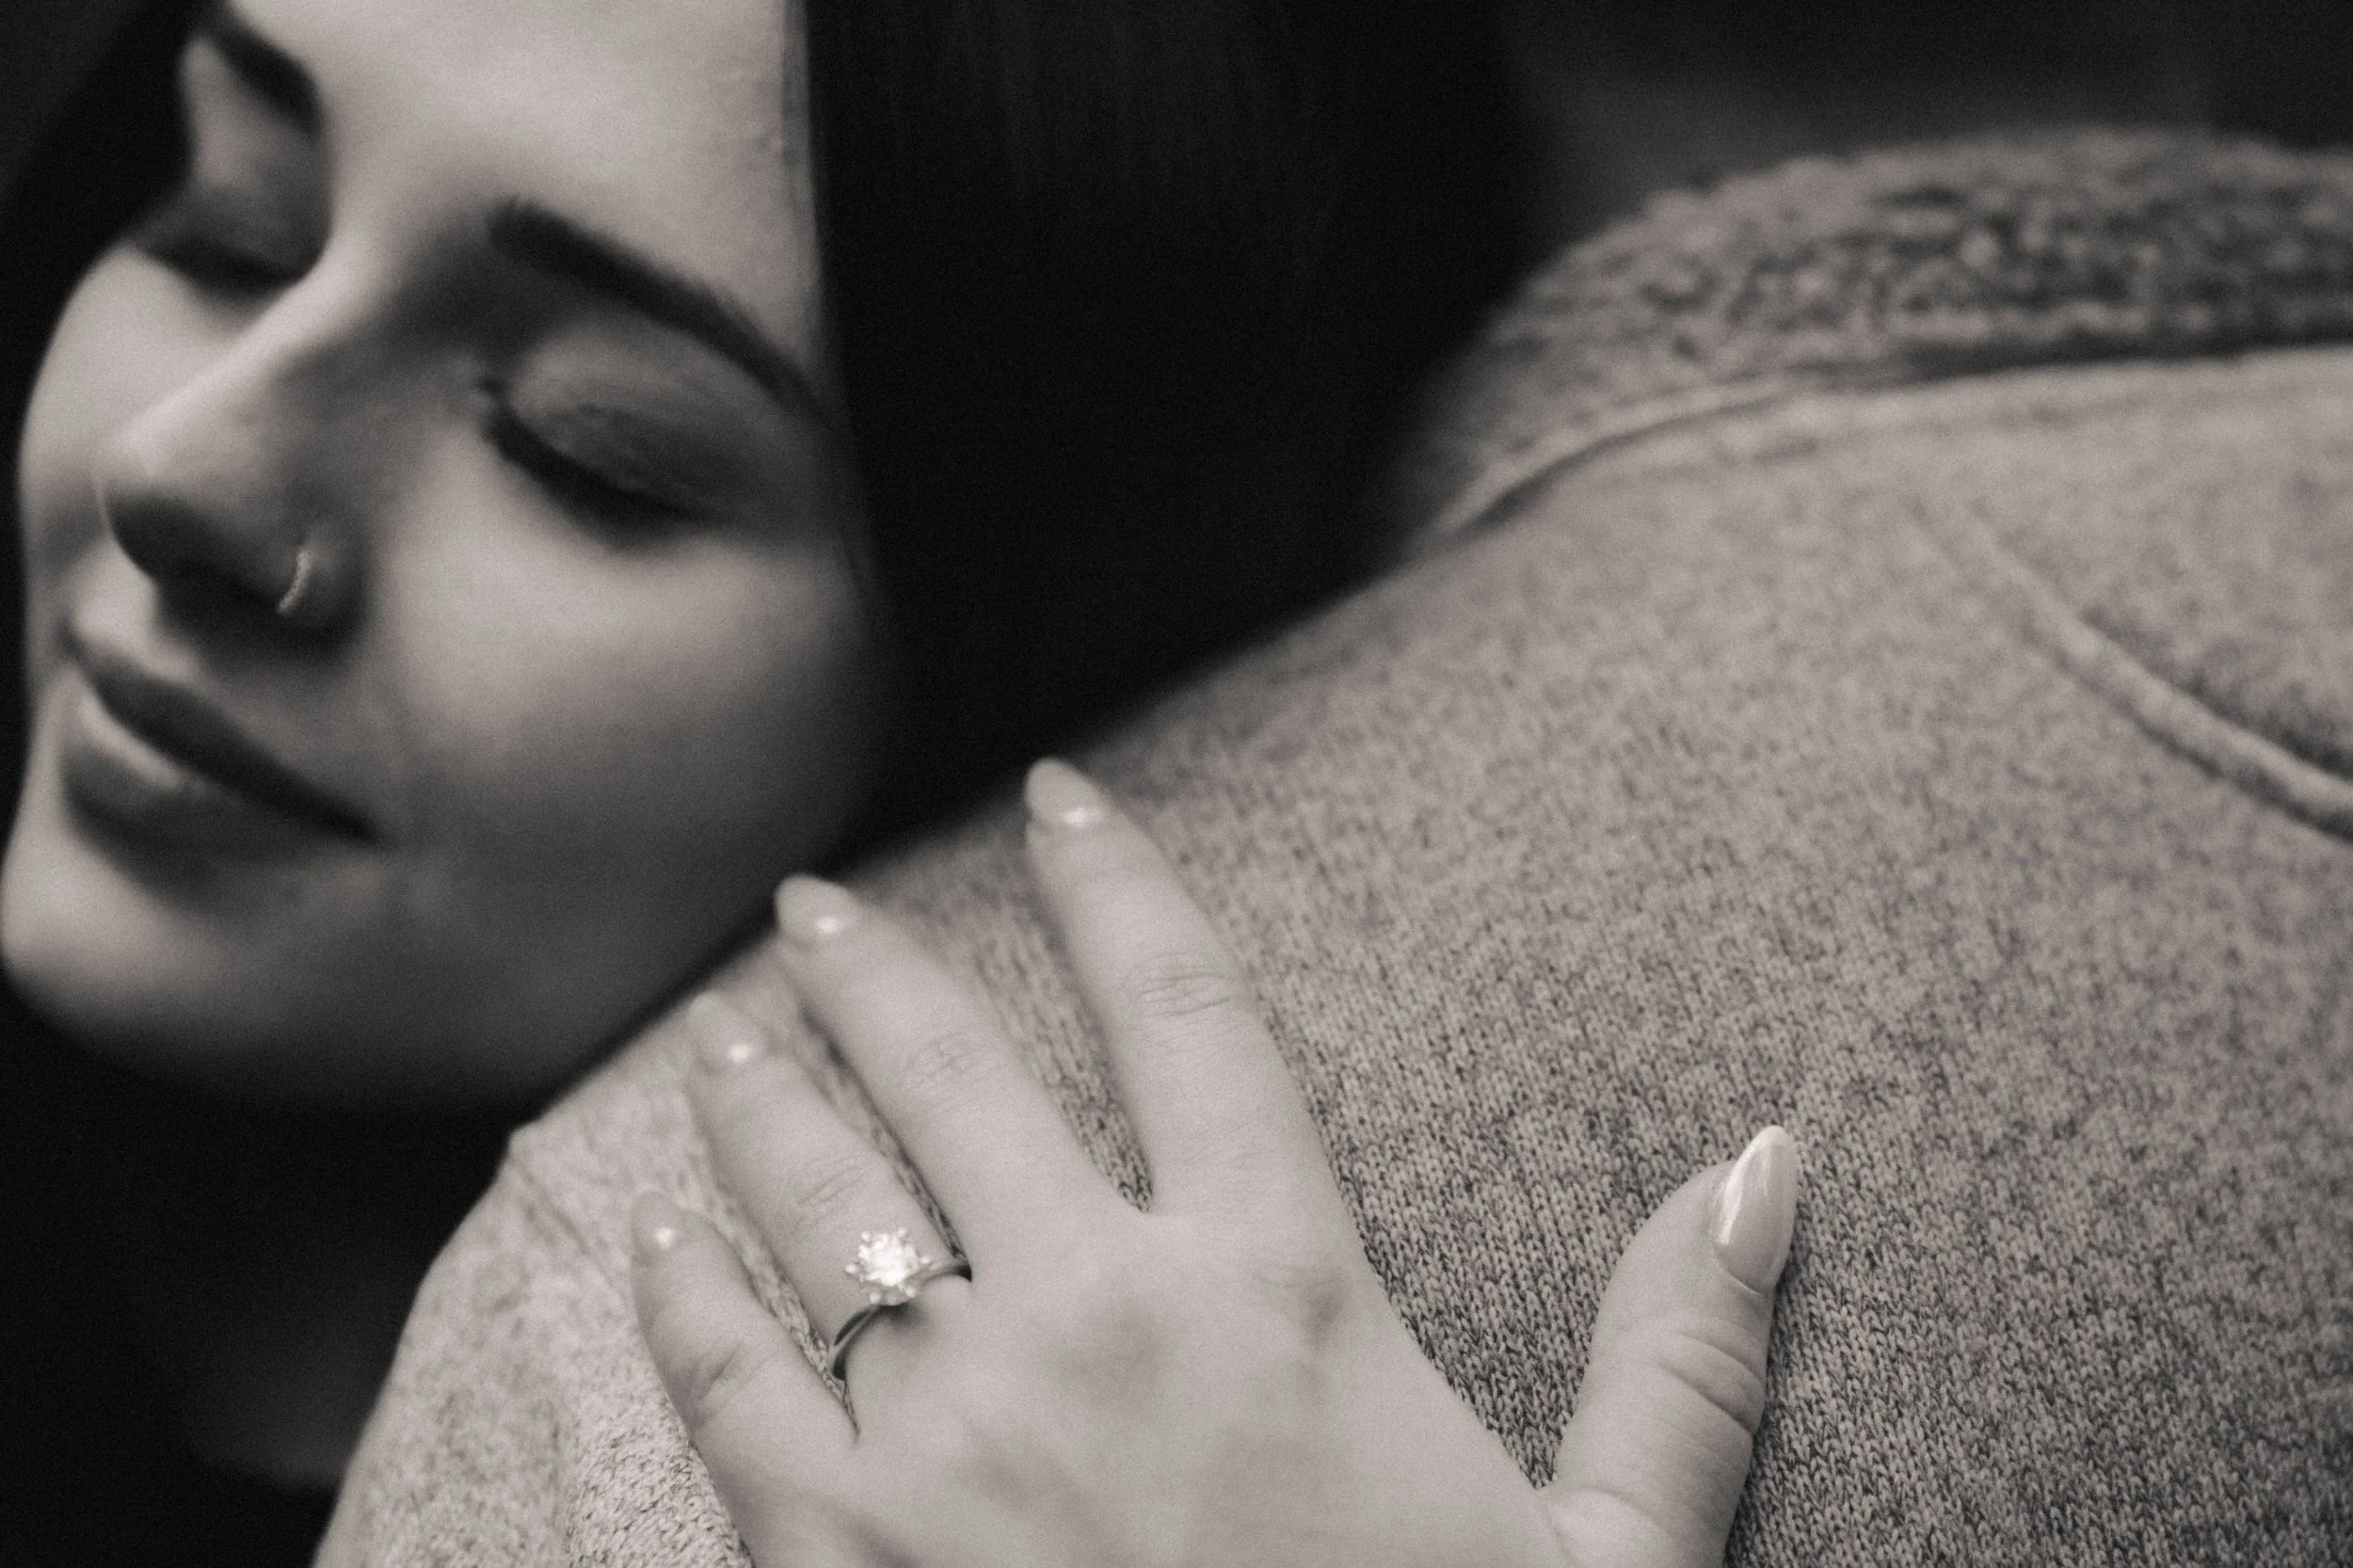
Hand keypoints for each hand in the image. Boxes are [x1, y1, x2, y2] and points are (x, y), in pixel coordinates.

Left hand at [630, 760, 1799, 1567]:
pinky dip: (681, 1296)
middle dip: (876, 970)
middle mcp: (1095, 1322)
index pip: (1189, 1012)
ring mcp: (943, 1439)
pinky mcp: (830, 1558)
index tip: (1062, 794)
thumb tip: (1770, 1160)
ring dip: (763, 1103)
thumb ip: (1679, 1357)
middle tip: (814, 903)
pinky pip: (721, 1383)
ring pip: (815, 1202)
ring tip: (730, 1041)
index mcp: (1279, 1292)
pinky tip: (653, 1242)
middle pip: (953, 1075)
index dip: (1119, 883)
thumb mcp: (1605, 1561)